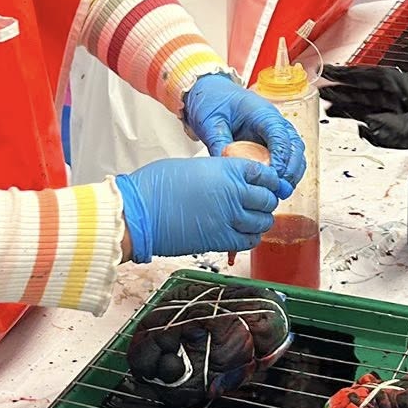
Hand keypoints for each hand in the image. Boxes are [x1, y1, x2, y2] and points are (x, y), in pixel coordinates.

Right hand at [116, 156, 286, 263]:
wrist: (139, 212)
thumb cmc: (156, 186)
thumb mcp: (194, 167)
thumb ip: (218, 173)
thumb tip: (227, 180)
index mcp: (227, 169)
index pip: (265, 174)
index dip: (269, 180)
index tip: (267, 184)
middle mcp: (233, 193)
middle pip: (268, 199)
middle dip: (266, 201)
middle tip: (258, 203)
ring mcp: (229, 219)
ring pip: (263, 222)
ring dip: (260, 221)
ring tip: (251, 219)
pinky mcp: (220, 240)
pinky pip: (249, 241)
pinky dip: (250, 238)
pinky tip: (243, 234)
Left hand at [181, 72, 306, 188]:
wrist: (211, 92)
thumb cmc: (214, 100)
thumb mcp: (211, 122)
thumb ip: (219, 143)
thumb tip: (226, 166)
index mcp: (261, 112)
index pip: (280, 135)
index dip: (281, 158)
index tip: (275, 176)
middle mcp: (273, 120)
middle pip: (295, 145)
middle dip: (292, 169)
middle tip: (281, 189)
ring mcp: (275, 130)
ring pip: (295, 152)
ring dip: (293, 171)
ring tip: (282, 190)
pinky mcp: (271, 140)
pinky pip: (287, 156)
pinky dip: (287, 170)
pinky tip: (278, 184)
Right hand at [322, 64, 407, 156]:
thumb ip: (397, 128)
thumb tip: (366, 129)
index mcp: (406, 86)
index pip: (371, 78)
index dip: (349, 75)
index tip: (328, 71)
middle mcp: (406, 99)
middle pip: (369, 93)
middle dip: (346, 93)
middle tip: (323, 95)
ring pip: (377, 110)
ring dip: (356, 110)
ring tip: (333, 111)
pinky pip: (390, 130)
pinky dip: (375, 131)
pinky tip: (363, 130)